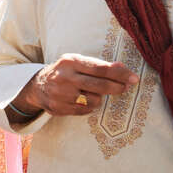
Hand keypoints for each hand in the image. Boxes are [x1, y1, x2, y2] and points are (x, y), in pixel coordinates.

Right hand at [16, 53, 138, 116]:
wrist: (38, 86)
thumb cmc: (64, 72)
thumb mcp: (78, 62)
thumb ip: (99, 66)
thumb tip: (123, 69)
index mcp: (70, 62)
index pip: (101, 69)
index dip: (120, 74)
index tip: (134, 78)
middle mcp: (64, 77)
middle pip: (100, 86)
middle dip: (117, 87)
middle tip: (125, 87)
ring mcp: (60, 94)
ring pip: (94, 100)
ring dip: (98, 97)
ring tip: (91, 92)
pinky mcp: (59, 108)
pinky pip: (86, 110)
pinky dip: (89, 106)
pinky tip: (82, 100)